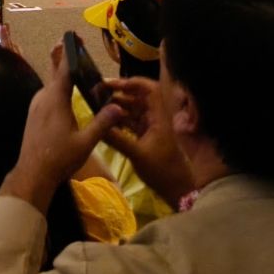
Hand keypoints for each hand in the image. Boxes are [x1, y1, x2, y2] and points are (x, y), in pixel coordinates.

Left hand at [5, 48, 123, 208]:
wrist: (33, 173)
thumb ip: (102, 124)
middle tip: (75, 44)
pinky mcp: (34, 113)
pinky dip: (58, 87)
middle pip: (55, 71)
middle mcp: (43, 97)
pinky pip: (48, 93)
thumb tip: (119, 107)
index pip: (65, 69)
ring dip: (62, 74)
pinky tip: (68, 94)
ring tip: (77, 68)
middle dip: (65, 57)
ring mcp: (36, 105)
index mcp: (55, 99)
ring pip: (51, 83)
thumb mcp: (85, 143)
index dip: (70, 51)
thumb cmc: (59, 157)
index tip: (74, 36)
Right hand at [101, 76, 195, 204]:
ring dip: (117, 107)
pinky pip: (131, 122)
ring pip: (133, 110)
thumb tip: (97, 125)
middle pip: (138, 97)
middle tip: (98, 93)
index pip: (150, 90)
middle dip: (119, 93)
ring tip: (97, 107)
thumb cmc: (162, 170)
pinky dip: (119, 120)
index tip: (112, 84)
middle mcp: (156, 118)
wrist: (177, 190)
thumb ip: (117, 139)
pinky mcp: (146, 137)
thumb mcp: (137, 154)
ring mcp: (151, 127)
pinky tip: (106, 123)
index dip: (132, 82)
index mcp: (159, 117)